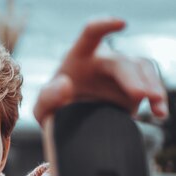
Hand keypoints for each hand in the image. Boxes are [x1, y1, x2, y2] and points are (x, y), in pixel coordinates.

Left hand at [33, 18, 168, 124]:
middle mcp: (103, 61)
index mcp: (78, 58)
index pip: (90, 34)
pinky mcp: (134, 90)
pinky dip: (157, 99)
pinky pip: (151, 87)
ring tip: (155, 102)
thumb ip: (47, 98)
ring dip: (151, 85)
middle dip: (131, 77)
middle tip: (140, 95)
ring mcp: (122, 75)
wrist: (70, 126)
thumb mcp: (43, 109)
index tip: (120, 24)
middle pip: (121, 62)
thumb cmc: (55, 111)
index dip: (104, 25)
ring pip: (142, 70)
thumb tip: (65, 83)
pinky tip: (159, 113)